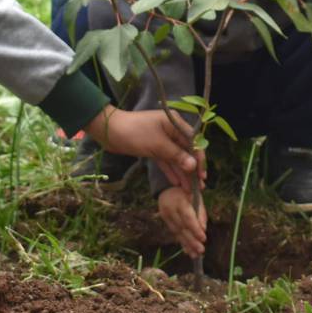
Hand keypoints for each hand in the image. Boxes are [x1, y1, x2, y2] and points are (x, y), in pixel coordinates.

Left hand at [85, 105, 205, 191]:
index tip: (202, 175)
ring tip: (189, 189)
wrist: (109, 131)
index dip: (199, 158)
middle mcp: (170, 130)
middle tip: (199, 186)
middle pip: (186, 151)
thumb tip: (193, 165)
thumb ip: (176, 155)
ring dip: (182, 173)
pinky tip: (176, 183)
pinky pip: (165, 160)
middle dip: (192, 169)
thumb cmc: (134, 133)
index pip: (193, 141)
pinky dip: (170, 171)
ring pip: (176, 158)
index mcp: (174, 123)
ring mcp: (161, 139)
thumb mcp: (157, 144)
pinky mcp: (152, 148)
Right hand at [157, 186, 206, 257]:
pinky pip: (174, 232)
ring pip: (177, 232)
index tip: (203, 239)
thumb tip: (203, 229)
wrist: (168, 187)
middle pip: (182, 228)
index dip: (195, 229)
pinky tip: (187, 250)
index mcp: (180, 201)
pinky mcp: (164, 220)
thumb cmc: (187, 192)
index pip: (188, 218)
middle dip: (192, 241)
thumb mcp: (196, 197)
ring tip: (195, 255)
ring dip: (187, 244)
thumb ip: (200, 213)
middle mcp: (171, 209)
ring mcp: (165, 215)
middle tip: (201, 251)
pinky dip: (181, 241)